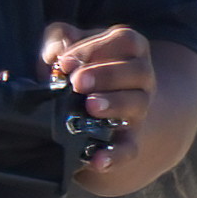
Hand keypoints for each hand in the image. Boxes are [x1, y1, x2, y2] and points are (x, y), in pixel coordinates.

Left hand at [38, 21, 153, 144]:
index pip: (125, 40)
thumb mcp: (68, 45)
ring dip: (114, 104)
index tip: (66, 61)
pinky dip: (115, 155)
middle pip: (138, 71)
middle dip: (107, 75)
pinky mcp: (130, 138)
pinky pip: (130, 148)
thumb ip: (58, 38)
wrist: (96, 102)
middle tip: (78, 82)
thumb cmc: (81, 65)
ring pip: (138, 104)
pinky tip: (97, 159)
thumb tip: (55, 53)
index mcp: (129, 49)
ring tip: (89, 106)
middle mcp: (141, 77)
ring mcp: (139, 108)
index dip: (96, 48)